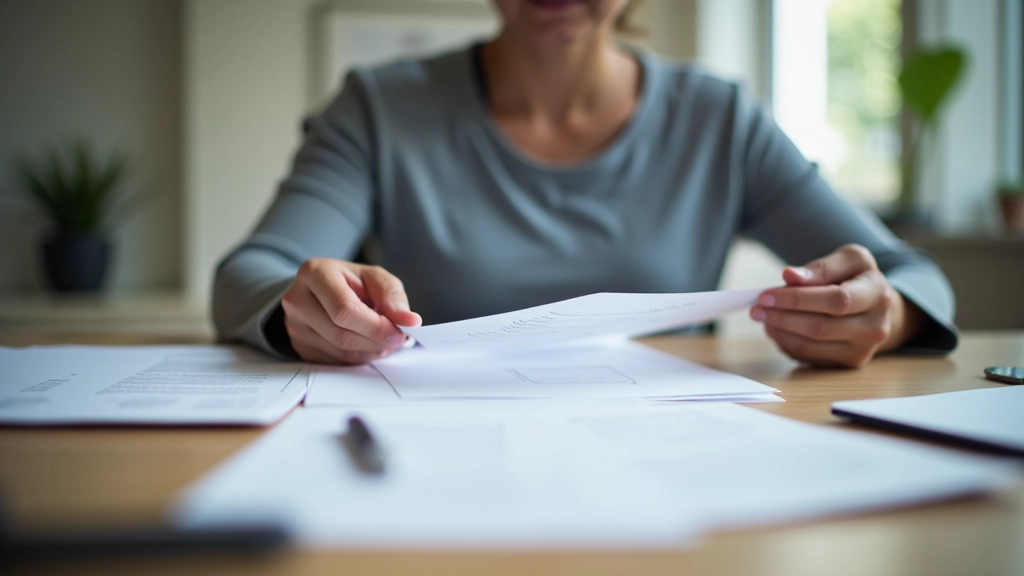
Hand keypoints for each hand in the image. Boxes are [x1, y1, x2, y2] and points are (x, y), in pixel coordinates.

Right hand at [280, 258, 421, 364]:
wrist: (321, 291)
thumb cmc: (350, 282)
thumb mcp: (374, 278)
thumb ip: (392, 296)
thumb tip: (409, 321)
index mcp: (315, 273)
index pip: (344, 309)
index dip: (375, 326)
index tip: (399, 333)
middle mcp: (297, 299)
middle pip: (340, 333)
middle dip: (375, 340)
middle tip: (396, 339)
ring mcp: (294, 325)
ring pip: (338, 351)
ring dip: (369, 351)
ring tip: (384, 341)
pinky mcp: (299, 345)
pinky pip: (333, 361)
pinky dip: (357, 358)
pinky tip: (367, 345)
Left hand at [750, 244, 923, 367]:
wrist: (877, 306)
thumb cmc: (857, 278)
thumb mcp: (849, 260)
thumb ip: (821, 267)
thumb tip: (790, 276)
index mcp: (877, 294)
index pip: (836, 300)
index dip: (797, 299)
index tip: (766, 295)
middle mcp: (875, 326)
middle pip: (820, 327)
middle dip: (782, 316)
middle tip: (756, 308)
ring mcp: (863, 349)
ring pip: (811, 345)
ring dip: (780, 331)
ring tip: (763, 317)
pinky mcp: (849, 362)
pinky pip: (809, 356)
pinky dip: (786, 343)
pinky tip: (776, 328)